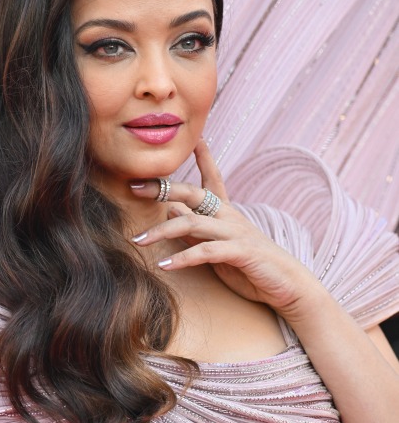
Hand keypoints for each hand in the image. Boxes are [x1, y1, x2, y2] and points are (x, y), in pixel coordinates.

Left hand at [130, 139, 323, 325]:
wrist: (288, 285)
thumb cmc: (251, 266)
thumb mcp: (219, 246)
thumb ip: (196, 229)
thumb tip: (171, 210)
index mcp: (227, 212)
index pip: (213, 178)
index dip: (203, 157)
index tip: (194, 137)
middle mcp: (230, 216)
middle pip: (194, 193)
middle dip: (163, 188)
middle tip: (134, 186)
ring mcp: (236, 232)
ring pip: (193, 222)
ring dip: (162, 231)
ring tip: (138, 240)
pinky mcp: (241, 252)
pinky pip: (206, 251)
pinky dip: (183, 258)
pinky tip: (164, 265)